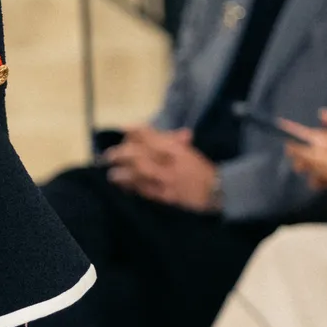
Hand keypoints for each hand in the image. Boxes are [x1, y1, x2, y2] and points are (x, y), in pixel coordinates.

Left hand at [106, 126, 220, 209]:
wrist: (218, 192)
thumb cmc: (200, 170)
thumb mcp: (187, 152)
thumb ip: (171, 141)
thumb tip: (152, 130)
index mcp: (175, 148)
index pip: (152, 135)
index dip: (136, 130)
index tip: (123, 128)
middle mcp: (169, 162)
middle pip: (140, 154)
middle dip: (122, 154)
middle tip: (109, 156)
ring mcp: (166, 180)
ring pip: (139, 174)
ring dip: (122, 174)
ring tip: (112, 175)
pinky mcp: (165, 198)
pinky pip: (144, 192)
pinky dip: (132, 189)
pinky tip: (122, 189)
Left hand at [280, 108, 326, 190]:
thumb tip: (320, 114)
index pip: (306, 153)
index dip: (295, 148)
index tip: (287, 142)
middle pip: (306, 167)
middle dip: (298, 159)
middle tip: (295, 150)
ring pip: (313, 178)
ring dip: (309, 169)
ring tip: (309, 161)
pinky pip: (324, 185)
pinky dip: (319, 179)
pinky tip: (322, 171)